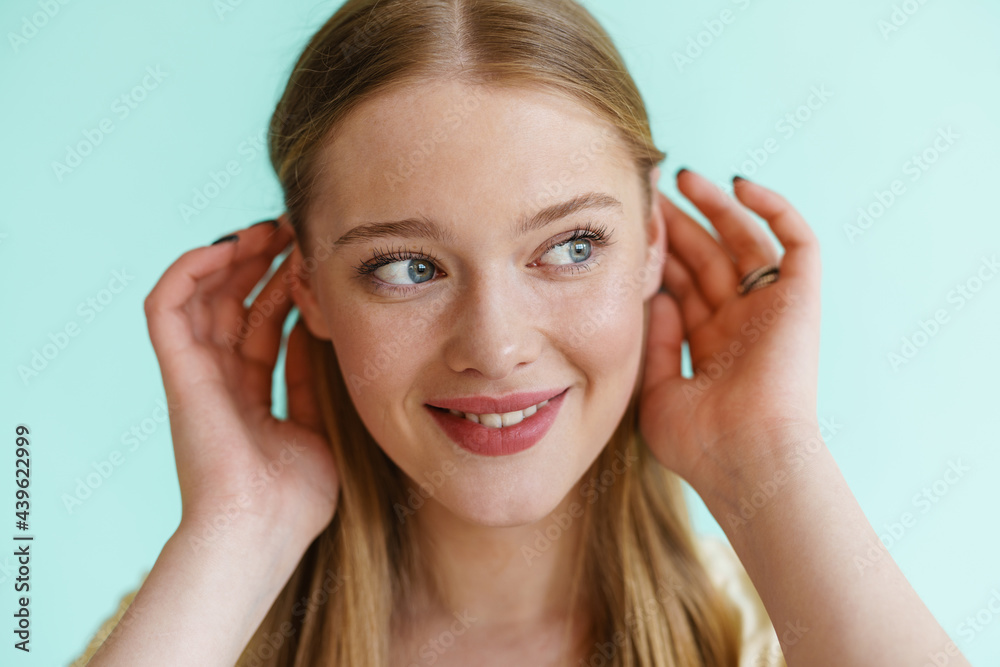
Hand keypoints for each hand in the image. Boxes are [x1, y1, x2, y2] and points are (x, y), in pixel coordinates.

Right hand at [143, 216, 338, 546]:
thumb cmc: (293, 499)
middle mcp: (218, 383)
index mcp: (248, 398)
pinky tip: (226, 247)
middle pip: (231, 306)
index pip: (260, 329)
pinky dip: (187, 272)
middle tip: (292, 233)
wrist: (261, 532)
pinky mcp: (178, 372)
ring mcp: (196, 377)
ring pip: (200, 298)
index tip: (311, 261)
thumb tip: (314, 343)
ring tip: (267, 231)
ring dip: (230, 259)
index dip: (282, 291)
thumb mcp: (317, 432)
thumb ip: (310, 388)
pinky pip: (165, 308)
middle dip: (260, 265)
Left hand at [639, 170, 822, 493]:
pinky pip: (797, 243)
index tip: (630, 223)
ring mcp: (770, 310)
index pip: (682, 286)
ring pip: (745, 242)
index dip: (659, 253)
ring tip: (682, 176)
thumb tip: (655, 294)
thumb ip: (654, 341)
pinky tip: (738, 184)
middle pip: (707, 258)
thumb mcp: (654, 390)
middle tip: (649, 190)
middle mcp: (740, 324)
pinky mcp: (800, 299)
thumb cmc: (699, 442)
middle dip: (678, 224)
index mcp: (709, 347)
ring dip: (716, 207)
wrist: (744, 460)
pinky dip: (775, 209)